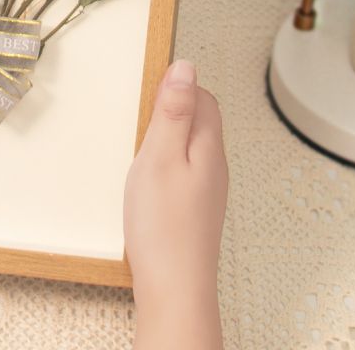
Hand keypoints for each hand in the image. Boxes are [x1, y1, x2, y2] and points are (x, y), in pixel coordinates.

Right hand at [124, 59, 227, 349]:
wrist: (173, 286)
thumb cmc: (162, 223)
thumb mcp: (159, 156)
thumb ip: (172, 111)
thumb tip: (185, 67)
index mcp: (208, 147)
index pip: (204, 98)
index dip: (180, 84)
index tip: (150, 85)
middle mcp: (214, 166)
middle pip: (201, 119)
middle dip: (174, 106)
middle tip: (142, 111)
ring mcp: (207, 189)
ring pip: (192, 145)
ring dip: (168, 133)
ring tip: (141, 141)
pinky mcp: (194, 208)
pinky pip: (185, 168)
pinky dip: (166, 159)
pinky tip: (147, 175)